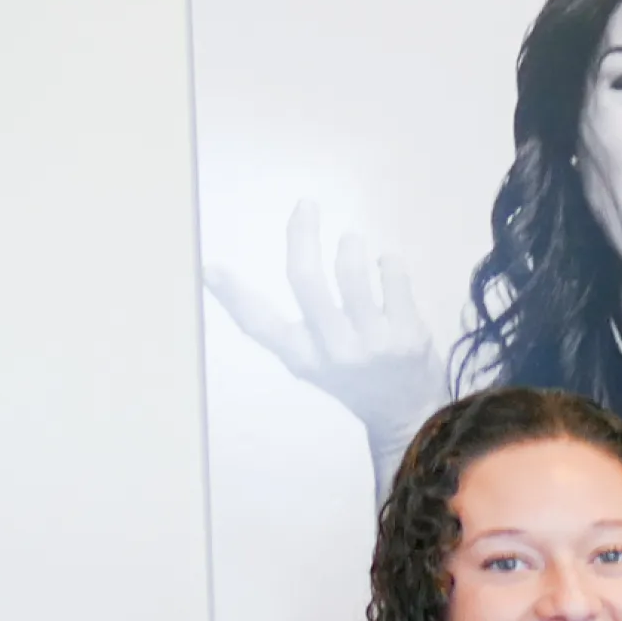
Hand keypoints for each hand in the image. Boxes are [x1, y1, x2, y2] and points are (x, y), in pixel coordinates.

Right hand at [204, 200, 445, 463]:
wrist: (410, 415)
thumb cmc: (354, 378)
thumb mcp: (313, 360)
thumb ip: (289, 327)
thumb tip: (231, 281)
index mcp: (303, 358)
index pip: (260, 324)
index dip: (234, 294)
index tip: (211, 268)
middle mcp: (334, 351)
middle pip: (306, 281)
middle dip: (302, 235)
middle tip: (305, 205)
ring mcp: (374, 343)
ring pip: (352, 275)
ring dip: (349, 246)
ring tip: (351, 240)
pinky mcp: (410, 335)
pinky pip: (394, 280)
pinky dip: (387, 263)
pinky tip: (385, 264)